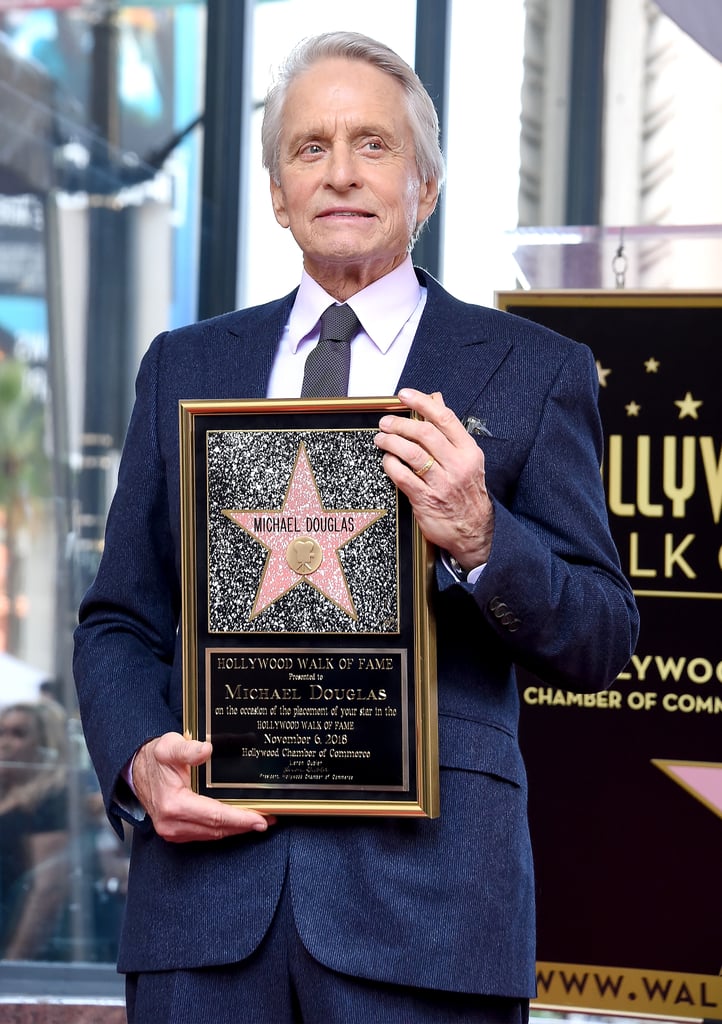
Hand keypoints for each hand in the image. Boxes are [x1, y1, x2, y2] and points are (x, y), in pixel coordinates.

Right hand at [132, 732, 275, 842]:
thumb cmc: (156, 758)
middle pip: (216, 829)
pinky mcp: (176, 832)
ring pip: (212, 834)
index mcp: (174, 805)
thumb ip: (188, 749)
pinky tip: (236, 822)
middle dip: (244, 825)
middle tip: (268, 819)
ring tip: (259, 820)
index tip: (261, 819)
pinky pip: (205, 833)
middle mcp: (172, 823)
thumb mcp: (170, 746)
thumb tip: (207, 750)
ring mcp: (173, 831)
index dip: (240, 818)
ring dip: (235, 828)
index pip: (215, 816)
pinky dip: (222, 828)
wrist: (137, 770)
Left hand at [374, 388, 493, 570]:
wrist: (475, 530)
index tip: (404, 395)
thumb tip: (436, 401)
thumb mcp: (467, 459)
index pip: (444, 418)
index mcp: (468, 451)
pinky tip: (387, 460)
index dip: (422, 402)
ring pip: (411, 453)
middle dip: (400, 424)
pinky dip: (391, 464)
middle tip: (385, 422)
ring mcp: (442, 483)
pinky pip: (402, 476)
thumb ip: (450, 431)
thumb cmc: (468, 492)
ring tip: (381, 438)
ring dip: (391, 442)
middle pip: (424, 434)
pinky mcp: (426, 499)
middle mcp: (457, 465)